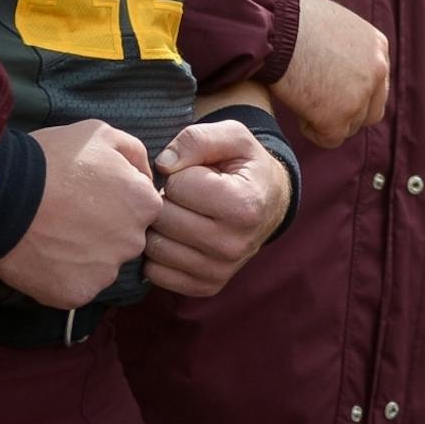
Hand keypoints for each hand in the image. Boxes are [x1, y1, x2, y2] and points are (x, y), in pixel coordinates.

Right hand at [0, 121, 160, 310]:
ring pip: (101, 265)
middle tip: (70, 214)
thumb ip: (135, 154)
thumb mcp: (102, 134)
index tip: (89, 193)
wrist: (4, 195)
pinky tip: (44, 254)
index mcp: (145, 204)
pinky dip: (62, 274)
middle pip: (124, 239)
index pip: (141, 208)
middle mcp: (133, 242)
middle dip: (104, 228)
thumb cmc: (53, 159)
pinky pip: (76, 286)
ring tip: (54, 233)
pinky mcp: (76, 294)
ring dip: (84, 254)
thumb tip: (146, 177)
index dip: (115, 199)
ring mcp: (105, 272)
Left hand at [142, 120, 290, 296]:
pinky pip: (156, 272)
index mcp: (244, 205)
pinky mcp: (205, 287)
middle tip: (186, 195)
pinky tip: (178, 237)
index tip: (199, 175)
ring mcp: (220, 271)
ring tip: (183, 214)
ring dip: (160, 226)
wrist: (268, 204)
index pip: (178, 186)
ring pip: (155, 247)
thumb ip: (197, 139)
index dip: (181, 174)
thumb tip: (162, 165)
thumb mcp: (233, 136)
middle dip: (166, 199)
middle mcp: (234, 245)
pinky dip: (159, 252)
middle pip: (163, 218)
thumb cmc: (245, 166)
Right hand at [271, 0, 389, 148]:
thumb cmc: (290, 20)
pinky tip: (298, 112)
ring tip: (302, 101)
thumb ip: (345, 50)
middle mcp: (377, 70)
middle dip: (346, 113)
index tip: (331, 93)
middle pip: (371, 111)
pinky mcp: (338, 117)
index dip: (352, 92)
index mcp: (377, 46)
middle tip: (318, 105)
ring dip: (328, 120)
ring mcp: (360, 95)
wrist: (273, 26)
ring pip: (350, 127)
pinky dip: (313, 131)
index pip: (376, 83)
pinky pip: (330, 139)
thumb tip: (339, 69)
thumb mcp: (332, 26)